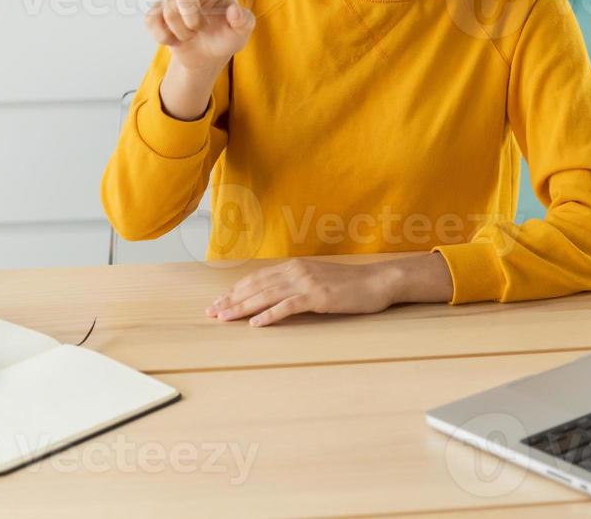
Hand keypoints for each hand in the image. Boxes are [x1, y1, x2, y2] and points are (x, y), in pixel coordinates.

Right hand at [148, 0, 255, 119]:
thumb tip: (234, 12)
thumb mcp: (240, 34)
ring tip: (191, 35)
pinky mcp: (156, 12)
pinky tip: (174, 39)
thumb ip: (244, 22)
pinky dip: (164, 36)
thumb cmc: (225, 38)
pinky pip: (152, 21)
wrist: (205, 56)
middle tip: (199, 29)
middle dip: (189, 15)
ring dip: (182, 32)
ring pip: (168, 12)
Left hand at [206, 254, 454, 326]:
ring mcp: (306, 283)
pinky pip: (288, 306)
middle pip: (255, 286)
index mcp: (294, 267)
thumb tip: (275, 297)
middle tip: (212, 313)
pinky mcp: (317, 296)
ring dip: (243, 308)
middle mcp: (296, 271)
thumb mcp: (318, 280)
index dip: (235, 291)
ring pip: (266, 296)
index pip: (256, 279)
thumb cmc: (349, 285)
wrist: (378, 281)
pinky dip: (270, 315)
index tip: (218, 303)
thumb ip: (296, 285)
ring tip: (225, 318)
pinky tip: (256, 324)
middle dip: (231, 300)